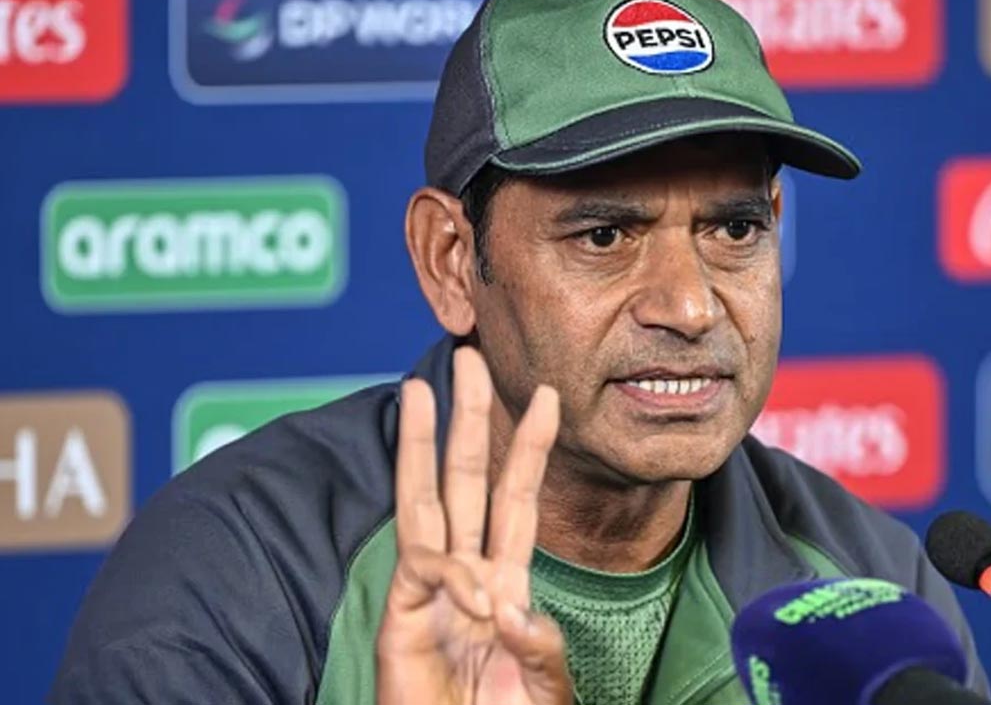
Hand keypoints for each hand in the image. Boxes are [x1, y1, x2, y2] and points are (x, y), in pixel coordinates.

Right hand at [376, 347, 570, 704]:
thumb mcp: (543, 687)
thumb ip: (539, 647)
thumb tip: (510, 603)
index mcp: (505, 582)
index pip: (518, 499)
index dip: (531, 448)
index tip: (549, 397)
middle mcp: (465, 574)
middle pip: (465, 479)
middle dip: (469, 419)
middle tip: (470, 360)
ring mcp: (429, 592)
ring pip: (425, 501)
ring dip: (423, 444)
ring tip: (421, 388)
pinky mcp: (400, 619)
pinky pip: (426, 576)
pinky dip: (452, 578)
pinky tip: (476, 599)